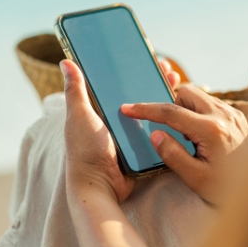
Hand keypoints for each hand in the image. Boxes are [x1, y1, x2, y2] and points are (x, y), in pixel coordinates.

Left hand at [61, 58, 180, 202]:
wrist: (100, 185)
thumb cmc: (85, 151)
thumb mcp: (79, 116)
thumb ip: (75, 90)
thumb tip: (65, 62)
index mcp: (102, 111)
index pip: (123, 85)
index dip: (137, 72)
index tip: (151, 61)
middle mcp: (118, 122)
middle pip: (142, 97)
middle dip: (157, 83)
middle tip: (171, 74)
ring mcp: (132, 136)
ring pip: (154, 113)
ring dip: (167, 101)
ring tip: (179, 88)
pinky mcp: (145, 150)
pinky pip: (159, 133)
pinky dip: (170, 124)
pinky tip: (182, 112)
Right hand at [121, 85, 247, 204]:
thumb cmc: (227, 189)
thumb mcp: (195, 179)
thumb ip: (172, 155)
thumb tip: (155, 134)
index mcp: (211, 131)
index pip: (171, 112)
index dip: (146, 109)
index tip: (127, 108)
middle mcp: (224, 116)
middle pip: (186, 93)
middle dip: (171, 105)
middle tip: (169, 130)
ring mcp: (234, 114)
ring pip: (200, 96)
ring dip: (186, 108)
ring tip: (187, 137)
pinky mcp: (238, 117)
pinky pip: (212, 104)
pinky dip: (200, 113)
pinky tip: (201, 136)